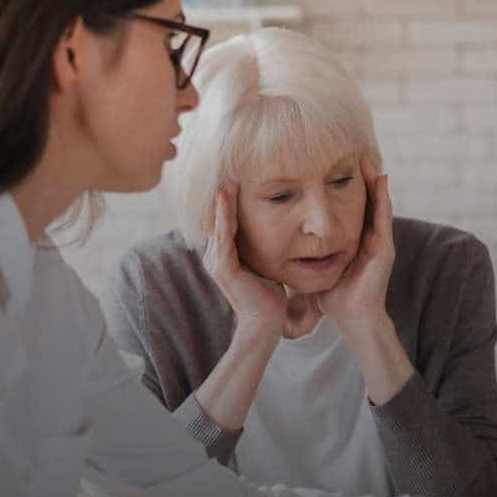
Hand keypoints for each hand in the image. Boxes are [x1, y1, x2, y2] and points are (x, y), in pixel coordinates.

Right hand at [204, 183, 320, 339]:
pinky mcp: (223, 268)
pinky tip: (225, 198)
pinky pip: (223, 236)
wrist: (266, 324)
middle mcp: (216, 257)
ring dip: (222, 201)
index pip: (227, 223)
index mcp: (225, 256)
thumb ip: (264, 250)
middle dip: (223, 197)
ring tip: (226, 180)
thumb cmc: (270, 297)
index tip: (236, 180)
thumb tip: (279, 234)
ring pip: (219, 225)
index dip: (229, 203)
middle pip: (219, 220)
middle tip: (228, 172)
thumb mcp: (266, 266)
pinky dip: (224, 216)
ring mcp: (217, 262)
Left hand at [317, 157, 394, 335]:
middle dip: (364, 180)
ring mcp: (381, 243)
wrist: (354, 318)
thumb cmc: (336, 297)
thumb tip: (287, 244)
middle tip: (357, 154)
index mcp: (357, 243)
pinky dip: (382, 197)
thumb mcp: (320, 268)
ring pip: (379, 205)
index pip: (354, 209)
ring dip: (375, 182)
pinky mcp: (385, 247)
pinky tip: (380, 179)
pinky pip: (383, 216)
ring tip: (368, 160)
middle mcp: (372, 239)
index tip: (337, 167)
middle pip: (369, 202)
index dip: (348, 189)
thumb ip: (310, 254)